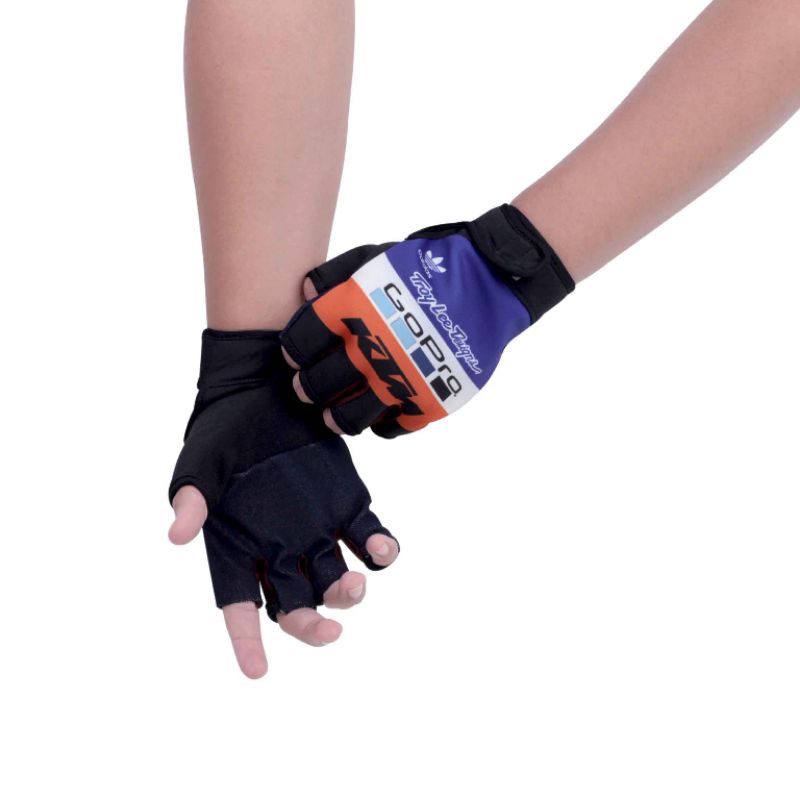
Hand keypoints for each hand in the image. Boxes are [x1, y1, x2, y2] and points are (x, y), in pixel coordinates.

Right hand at [168, 330, 397, 678]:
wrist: (264, 389)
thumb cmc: (224, 428)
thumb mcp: (201, 460)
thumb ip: (192, 497)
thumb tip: (176, 537)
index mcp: (238, 547)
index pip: (239, 607)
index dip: (246, 642)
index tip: (258, 671)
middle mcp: (279, 548)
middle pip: (295, 606)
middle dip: (310, 626)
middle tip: (328, 632)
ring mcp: (317, 529)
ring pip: (337, 581)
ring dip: (348, 594)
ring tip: (354, 587)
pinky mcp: (349, 504)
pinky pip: (369, 538)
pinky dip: (380, 549)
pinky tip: (381, 548)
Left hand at [280, 204, 573, 437]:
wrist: (492, 283)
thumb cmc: (432, 266)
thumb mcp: (380, 256)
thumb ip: (338, 274)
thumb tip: (305, 294)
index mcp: (356, 308)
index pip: (303, 339)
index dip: (293, 349)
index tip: (295, 354)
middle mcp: (375, 347)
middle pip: (319, 383)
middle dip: (305, 387)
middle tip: (305, 388)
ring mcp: (403, 379)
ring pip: (351, 416)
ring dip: (335, 417)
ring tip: (331, 415)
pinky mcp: (430, 401)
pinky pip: (392, 427)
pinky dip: (380, 424)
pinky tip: (378, 412)